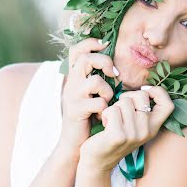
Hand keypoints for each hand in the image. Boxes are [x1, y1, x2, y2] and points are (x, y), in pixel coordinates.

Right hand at [56, 37, 118, 158]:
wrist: (74, 142)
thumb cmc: (88, 116)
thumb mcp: (91, 93)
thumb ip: (98, 78)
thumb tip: (115, 65)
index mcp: (75, 76)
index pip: (77, 50)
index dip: (90, 43)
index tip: (105, 46)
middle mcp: (71, 83)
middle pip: (85, 59)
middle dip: (104, 62)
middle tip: (114, 74)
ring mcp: (72, 97)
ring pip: (94, 82)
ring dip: (107, 91)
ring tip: (107, 101)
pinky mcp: (76, 111)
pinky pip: (98, 103)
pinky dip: (105, 109)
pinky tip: (102, 115)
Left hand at [78, 85, 174, 172]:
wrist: (98, 161)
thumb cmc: (114, 137)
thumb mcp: (134, 126)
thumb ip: (141, 110)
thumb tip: (144, 89)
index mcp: (153, 128)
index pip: (168, 105)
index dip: (159, 92)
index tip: (145, 93)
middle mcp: (146, 132)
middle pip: (141, 96)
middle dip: (127, 97)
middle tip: (120, 111)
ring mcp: (133, 134)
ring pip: (124, 102)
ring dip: (114, 107)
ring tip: (111, 121)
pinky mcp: (118, 136)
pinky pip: (112, 110)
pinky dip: (105, 114)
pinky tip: (105, 125)